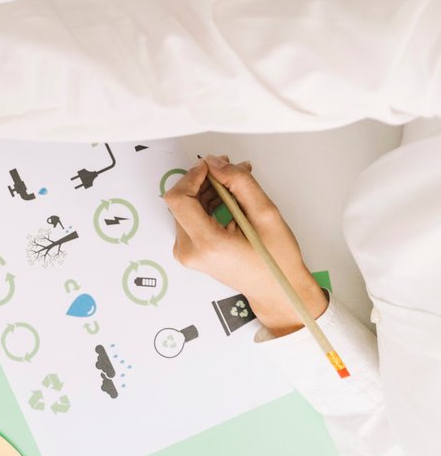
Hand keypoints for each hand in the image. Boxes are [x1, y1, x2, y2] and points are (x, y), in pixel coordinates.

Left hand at [163, 155, 327, 336]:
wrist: (276, 291)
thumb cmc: (276, 261)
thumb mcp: (266, 215)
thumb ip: (240, 184)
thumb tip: (216, 163)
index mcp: (206, 244)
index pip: (179, 199)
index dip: (193, 176)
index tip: (212, 166)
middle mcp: (189, 250)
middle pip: (182, 201)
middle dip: (205, 181)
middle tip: (232, 171)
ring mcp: (186, 252)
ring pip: (186, 207)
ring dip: (207, 191)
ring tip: (236, 184)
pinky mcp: (189, 251)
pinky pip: (191, 218)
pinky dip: (206, 204)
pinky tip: (228, 199)